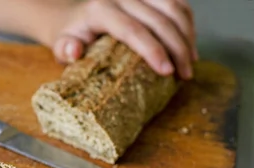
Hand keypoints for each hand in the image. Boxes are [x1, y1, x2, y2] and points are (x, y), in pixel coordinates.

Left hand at [48, 0, 195, 78]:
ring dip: (188, 35)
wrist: (73, 16)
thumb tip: (74, 50)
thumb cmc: (71, 36)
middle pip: (159, 19)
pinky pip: (176, 2)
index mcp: (101, 10)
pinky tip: (191, 44)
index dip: (152, 50)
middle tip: (186, 74)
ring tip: (191, 62)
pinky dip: (188, 23)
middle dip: (177, 48)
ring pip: (174, 7)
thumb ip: (66, 49)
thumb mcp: (62, 45)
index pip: (132, 30)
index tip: (167, 72)